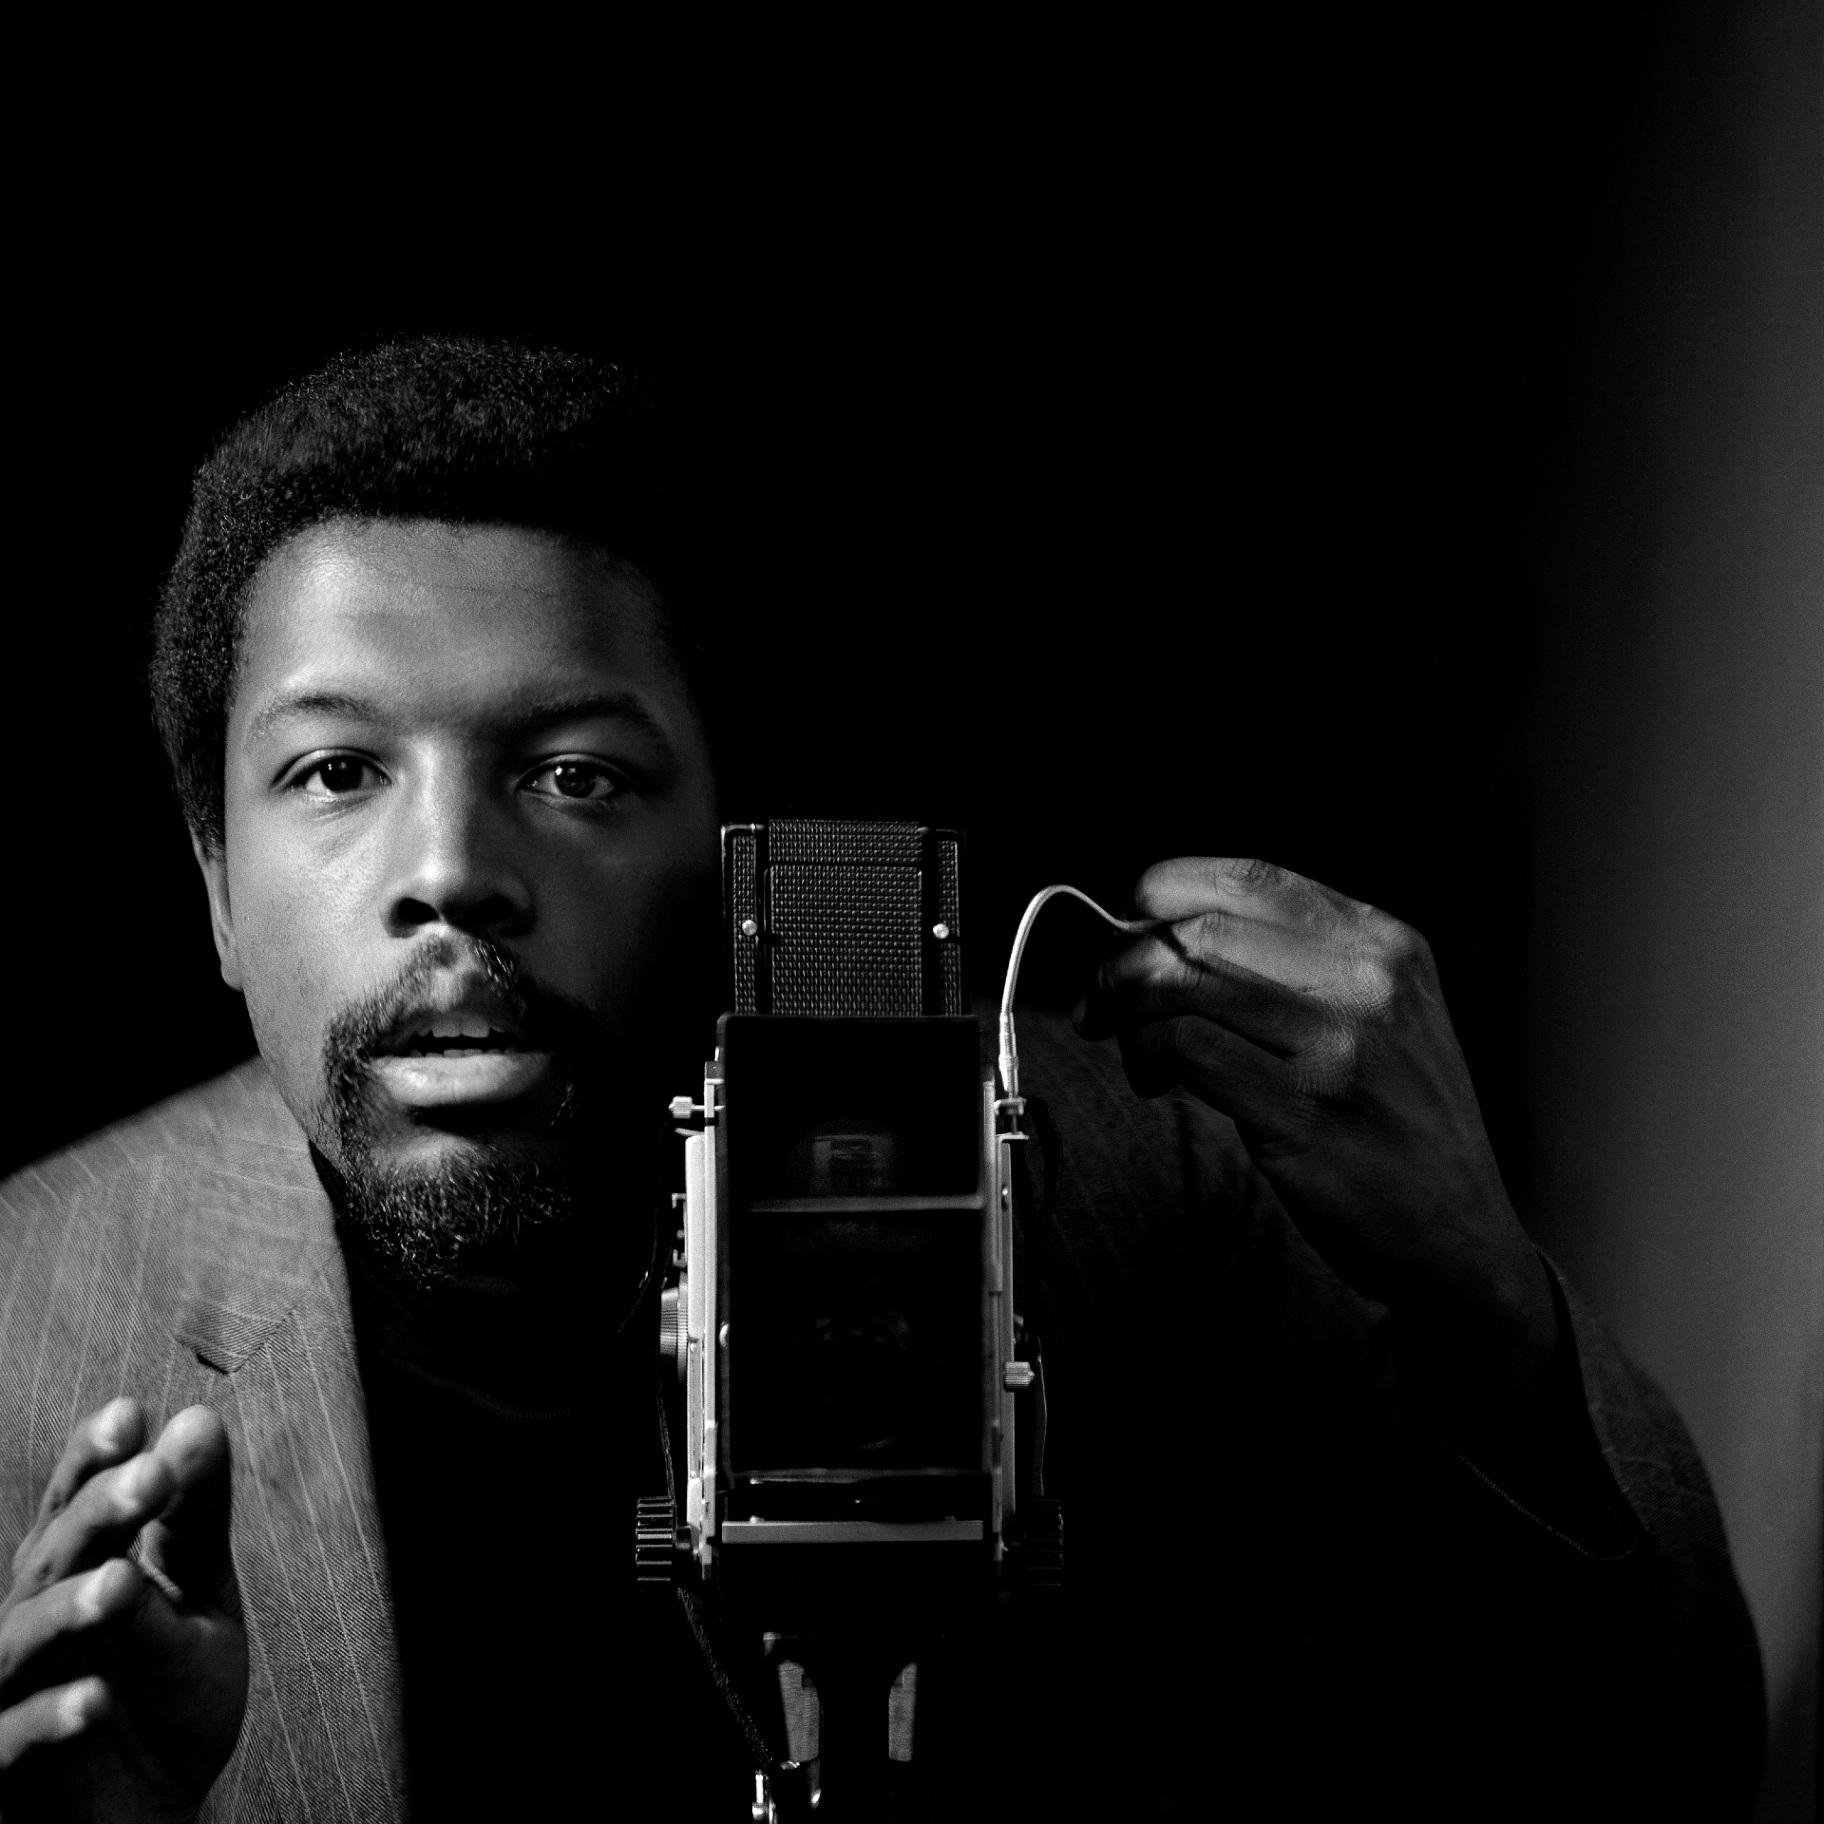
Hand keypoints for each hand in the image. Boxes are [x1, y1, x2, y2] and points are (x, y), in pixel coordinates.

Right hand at [0, 1399, 246, 1822]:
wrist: (149, 1816)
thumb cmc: (163, 1696)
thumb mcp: (199, 1598)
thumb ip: (196, 1518)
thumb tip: (199, 1418)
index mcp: (74, 1571)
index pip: (77, 1500)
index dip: (93, 1456)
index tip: (132, 1412)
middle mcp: (33, 1621)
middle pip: (52, 1554)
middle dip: (99, 1512)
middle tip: (152, 1477)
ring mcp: (14, 1693)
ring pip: (24, 1641)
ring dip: (71, 1609)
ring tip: (121, 1584)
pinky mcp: (10, 1769)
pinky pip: (14, 1741)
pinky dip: (51, 1718)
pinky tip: (96, 1699)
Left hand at [1078, 856, 1558, 1416]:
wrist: (1461, 1236)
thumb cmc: (1396, 1122)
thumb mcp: (1385, 1013)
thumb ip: (1302, 961)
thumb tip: (1166, 930)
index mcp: (1386, 942)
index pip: (1248, 877)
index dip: (1164, 892)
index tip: (1129, 927)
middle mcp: (1369, 981)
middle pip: (1201, 928)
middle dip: (1126, 959)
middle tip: (1102, 999)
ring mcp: (1339, 1047)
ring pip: (1183, 982)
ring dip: (1126, 1011)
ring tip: (1132, 1048)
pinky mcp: (1304, 1113)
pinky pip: (1186, 1047)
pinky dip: (1147, 1054)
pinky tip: (1154, 1080)